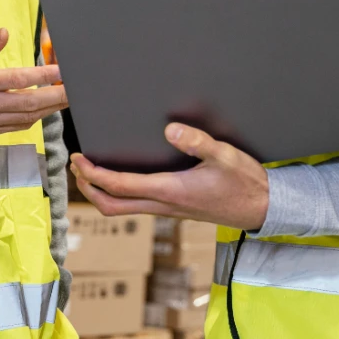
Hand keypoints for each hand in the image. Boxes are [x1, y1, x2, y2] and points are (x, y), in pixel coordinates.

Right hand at [0, 28, 67, 137]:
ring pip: (27, 117)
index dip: (44, 76)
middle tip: (76, 90)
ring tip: (66, 99)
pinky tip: (43, 111)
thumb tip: (4, 33)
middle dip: (56, 97)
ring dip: (49, 109)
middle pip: (30, 103)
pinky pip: (16, 127)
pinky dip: (34, 119)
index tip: (62, 71)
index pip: (18, 79)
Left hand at [70, 123, 268, 231]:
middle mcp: (164, 204)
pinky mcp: (174, 208)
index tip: (79, 160)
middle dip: (88, 188)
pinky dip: (119, 193)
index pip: (120, 186)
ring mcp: (168, 209)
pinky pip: (137, 205)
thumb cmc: (244, 182)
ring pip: (123, 208)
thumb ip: (198, 142)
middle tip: (76, 167)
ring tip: (90, 171)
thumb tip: (170, 129)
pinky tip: (122, 177)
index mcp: (170, 191)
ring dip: (101, 192)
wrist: (262, 207)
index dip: (94, 175)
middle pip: (113, 205)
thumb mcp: (225, 156)